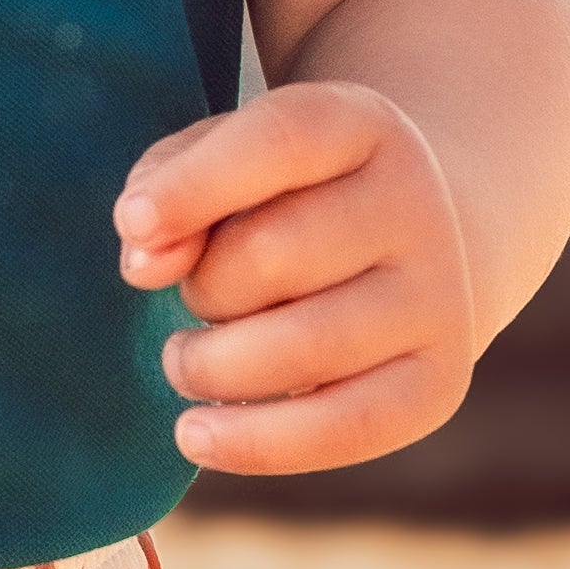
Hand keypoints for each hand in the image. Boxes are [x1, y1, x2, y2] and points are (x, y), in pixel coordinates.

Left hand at [112, 83, 478, 473]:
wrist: (410, 247)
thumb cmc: (282, 198)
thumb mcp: (224, 160)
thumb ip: (168, 187)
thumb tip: (143, 261)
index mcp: (363, 125)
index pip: (281, 139)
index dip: (196, 184)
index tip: (130, 223)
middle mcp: (417, 205)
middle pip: (269, 254)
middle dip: (202, 288)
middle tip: (197, 297)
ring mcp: (439, 297)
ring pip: (299, 347)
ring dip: (211, 366)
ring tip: (188, 361)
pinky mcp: (439, 383)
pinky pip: (342, 429)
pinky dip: (254, 442)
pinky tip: (196, 435)